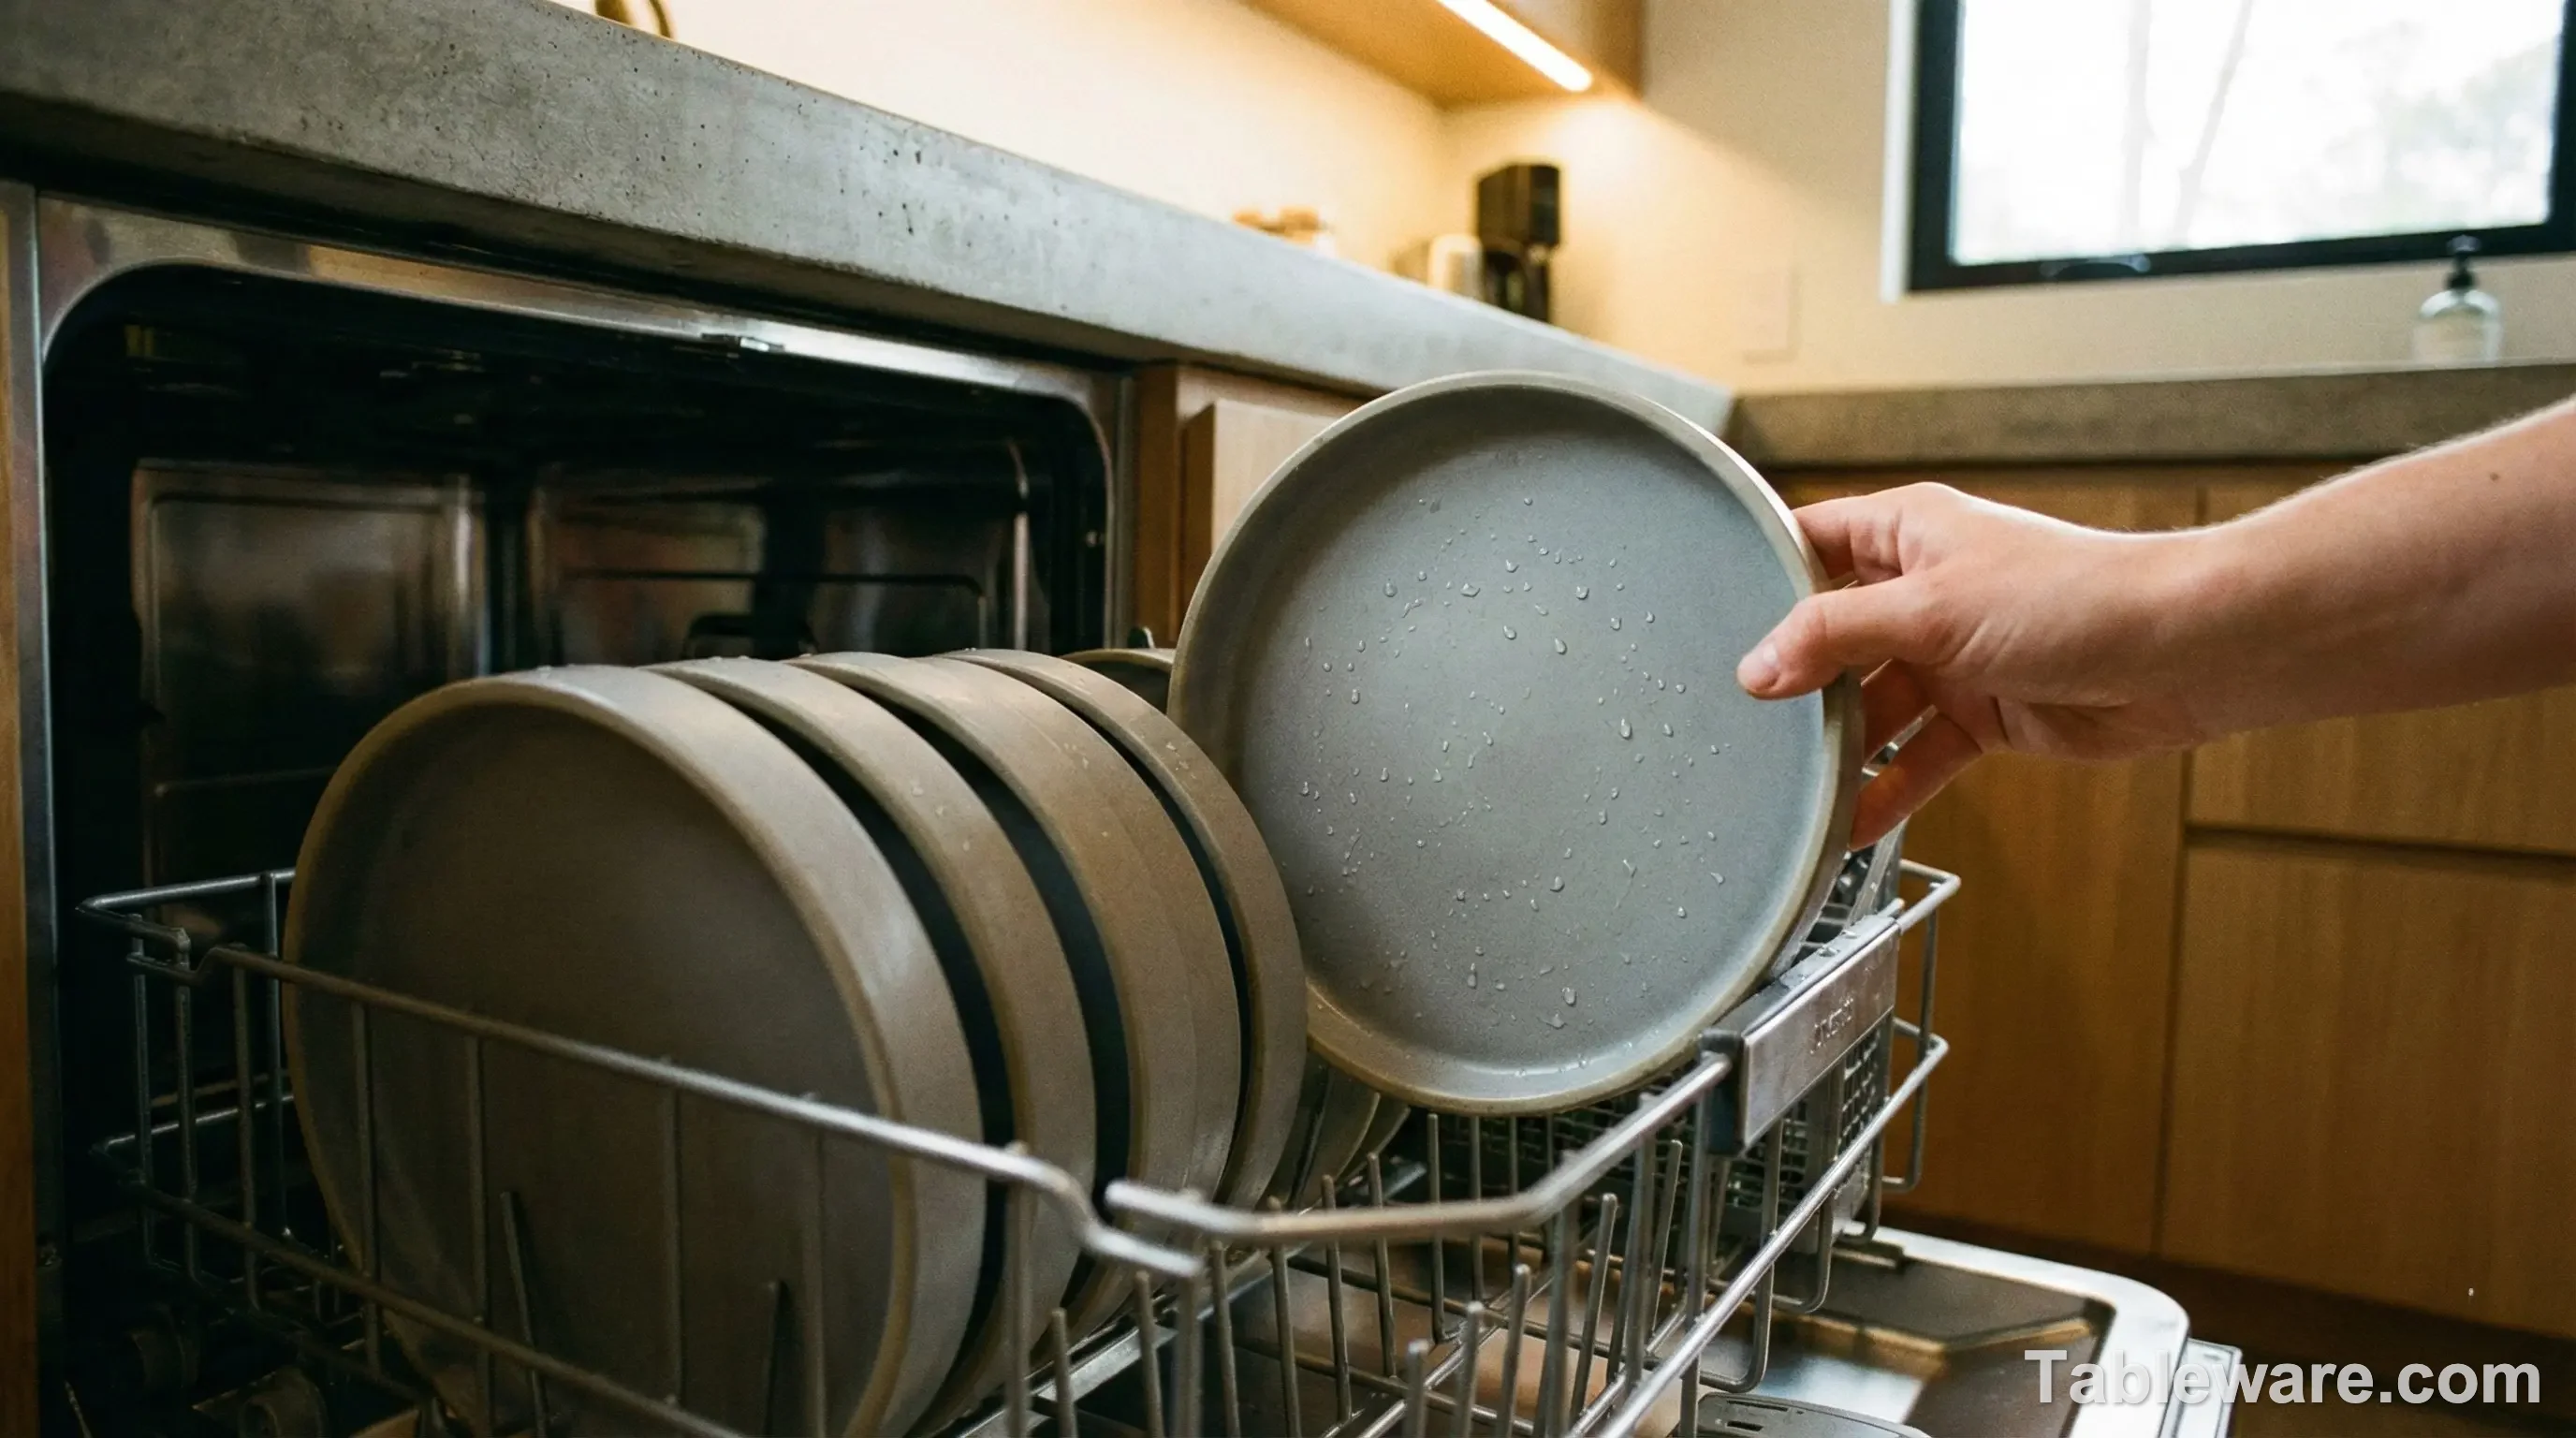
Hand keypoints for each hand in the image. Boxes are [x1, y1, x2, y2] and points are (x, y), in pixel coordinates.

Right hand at [1737, 484, 2207, 845]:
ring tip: (1786, 788)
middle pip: (1832, 636)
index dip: (1760, 574)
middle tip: (1735, 721)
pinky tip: (1848, 823)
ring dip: (1837, 747)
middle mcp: (1924, 591)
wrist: (2183, 654)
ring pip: (1873, 705)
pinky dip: (1886, 788)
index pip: (1810, 541)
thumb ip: (1835, 637)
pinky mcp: (1985, 714)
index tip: (1703, 617)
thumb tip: (1756, 669)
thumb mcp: (1931, 609)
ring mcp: (1953, 655)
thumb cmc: (2073, 598)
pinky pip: (1918, 755)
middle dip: (1793, 680)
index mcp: (1908, 532)